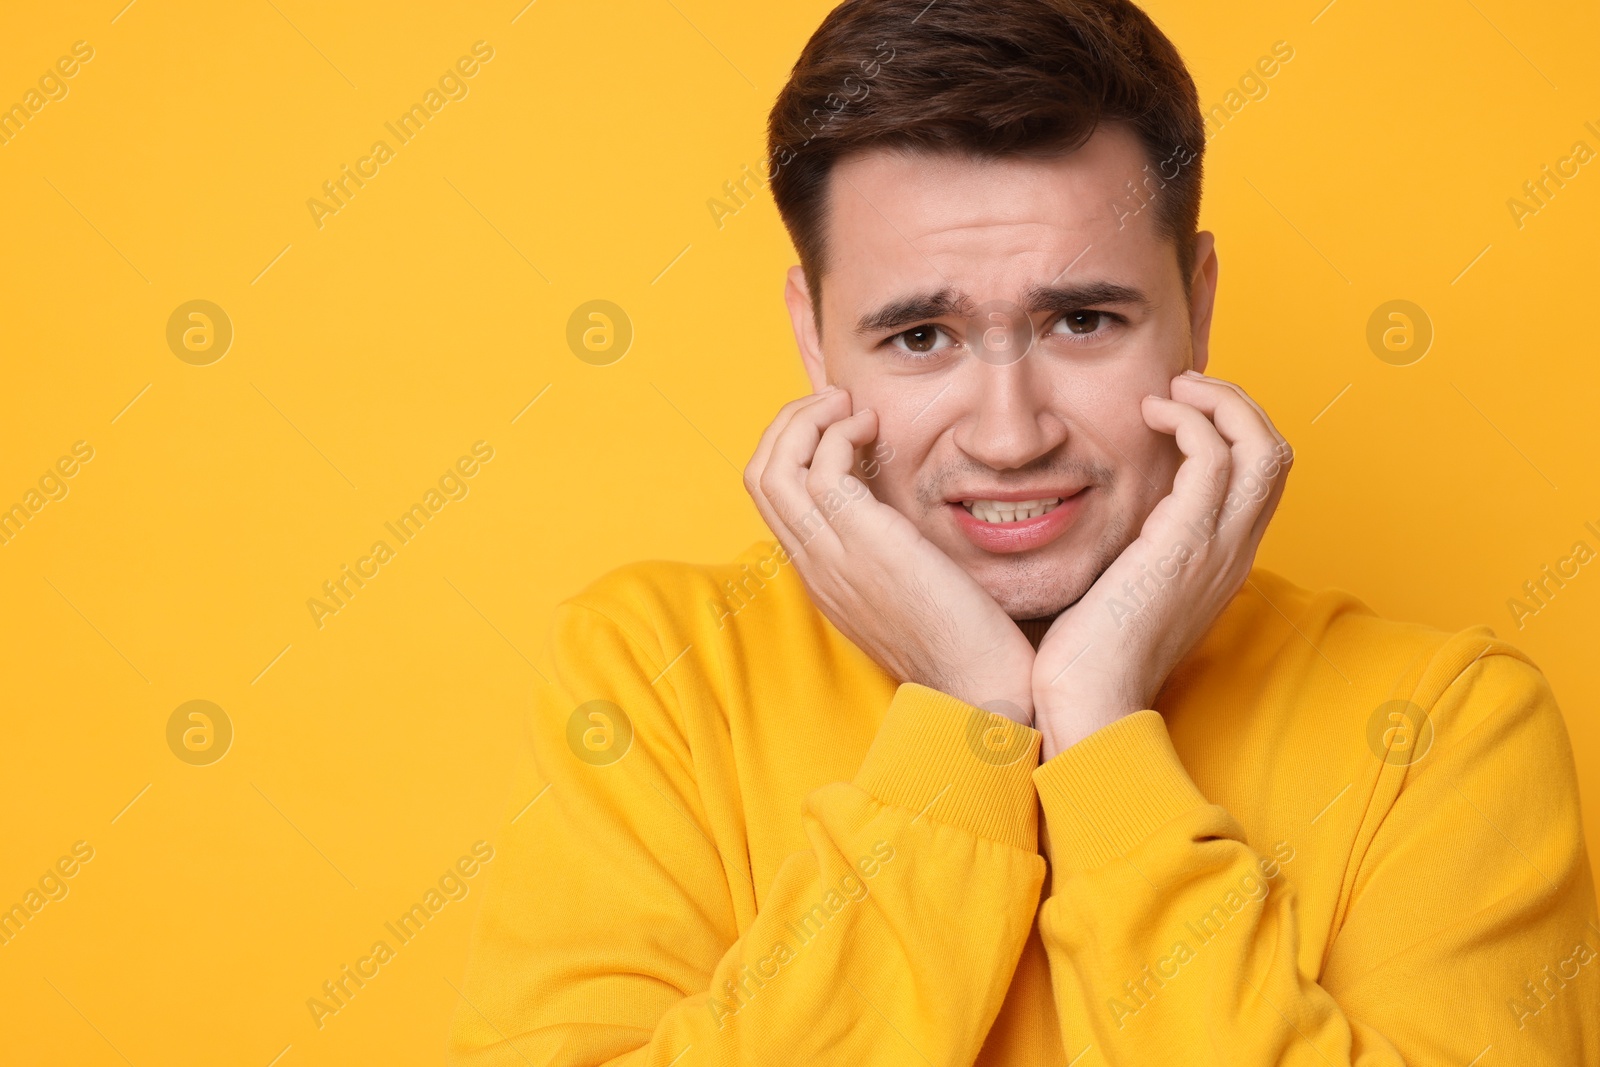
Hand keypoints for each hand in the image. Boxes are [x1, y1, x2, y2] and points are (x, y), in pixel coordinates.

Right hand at [745, 387, 1036, 722]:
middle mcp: (814, 567)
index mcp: (822, 578)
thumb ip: (891, 553)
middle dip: (790, 422)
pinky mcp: (864, 544)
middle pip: (759, 475)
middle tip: (838, 404)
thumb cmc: (966, 645)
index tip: (840, 426)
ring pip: (773, 467)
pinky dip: (838, 432)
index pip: (773, 498)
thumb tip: (899, 511)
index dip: (795, 447)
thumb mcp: (912, 592)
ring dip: (808, 418)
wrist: (982, 692)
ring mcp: (832, 557)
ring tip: (851, 408)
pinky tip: (874, 428)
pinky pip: (819, 469)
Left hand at [1030, 371, 1292, 758]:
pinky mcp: (1184, 544)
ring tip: (1172, 390)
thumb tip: (1109, 525)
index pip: (1261, 478)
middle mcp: (1233, 553)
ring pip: (1262, 446)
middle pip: (1276, 453)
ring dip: (1220, 401)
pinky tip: (1150, 412)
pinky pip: (1214, 456)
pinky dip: (1190, 418)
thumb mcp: (1124, 593)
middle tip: (1183, 386)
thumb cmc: (1090, 659)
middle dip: (1236, 404)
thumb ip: (1135, 553)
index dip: (1233, 429)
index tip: (1181, 409)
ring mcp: (1216, 548)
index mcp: (1222, 563)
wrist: (1089, 706)